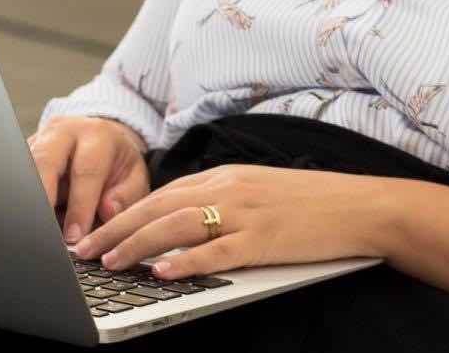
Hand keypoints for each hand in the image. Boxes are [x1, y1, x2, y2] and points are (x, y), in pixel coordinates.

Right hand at [28, 117, 150, 245]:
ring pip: (26, 170)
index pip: (86, 171)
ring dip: (32, 201)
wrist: (100, 141)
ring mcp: (37, 141)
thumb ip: (126, 196)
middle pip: (44, 163)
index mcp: (97, 135)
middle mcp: (63, 133)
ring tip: (42, 229)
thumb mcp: (134, 176)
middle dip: (44, 200)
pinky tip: (33, 220)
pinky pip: (17, 177)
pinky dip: (25, 199)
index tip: (75, 236)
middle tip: (49, 233)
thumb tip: (108, 212)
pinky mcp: (22, 153)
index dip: (80, 206)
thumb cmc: (116, 164)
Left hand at [71, 164, 380, 280]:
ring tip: (110, 263)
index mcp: (230, 176)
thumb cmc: (317, 202)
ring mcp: (247, 214)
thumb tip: (181, 220)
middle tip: (84, 252)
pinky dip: (183, 262)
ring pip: (176, 226)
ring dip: (137, 244)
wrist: (363, 206)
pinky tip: (160, 272)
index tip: (97, 233)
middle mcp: (232, 189)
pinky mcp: (263, 240)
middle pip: (159, 207)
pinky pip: (214, 252)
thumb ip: (224, 199)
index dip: (124, 215)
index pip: (163, 193)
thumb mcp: (263, 189)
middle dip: (116, 230)